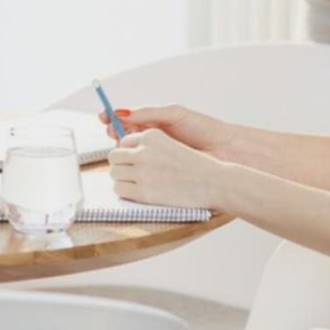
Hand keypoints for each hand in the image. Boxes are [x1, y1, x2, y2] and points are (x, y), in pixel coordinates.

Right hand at [96, 104, 231, 157]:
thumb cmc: (202, 128)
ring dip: (121, 147)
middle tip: (113, 131)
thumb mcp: (174, 114)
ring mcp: (154, 155)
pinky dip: (131, 163)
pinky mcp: (159, 171)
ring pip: (128, 151)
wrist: (224, 149)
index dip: (112, 118)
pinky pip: (139, 167)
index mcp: (153, 122)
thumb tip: (122, 112)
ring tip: (124, 143)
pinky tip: (131, 159)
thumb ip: (148, 112)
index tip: (103, 116)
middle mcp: (151, 138)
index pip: (126, 119)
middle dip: (114, 131)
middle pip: (122, 135)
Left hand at [107, 128, 228, 209]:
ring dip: (123, 179)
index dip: (128, 154)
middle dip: (122, 165)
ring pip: (114, 173)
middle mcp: (144, 150)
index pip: (124, 142)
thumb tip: (127, 152)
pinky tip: (138, 194)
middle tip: (133, 175)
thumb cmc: (196, 167)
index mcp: (151, 135)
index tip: (135, 162)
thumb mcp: (170, 145)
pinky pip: (119, 189)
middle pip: (115, 156)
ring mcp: (142, 170)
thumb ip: (149, 146)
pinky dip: (126, 193)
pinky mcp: (142, 191)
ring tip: (138, 185)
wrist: (215, 183)